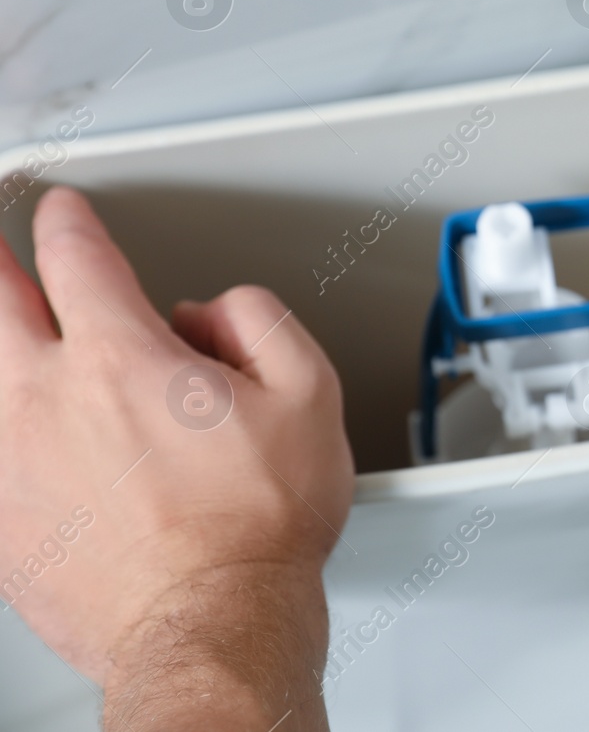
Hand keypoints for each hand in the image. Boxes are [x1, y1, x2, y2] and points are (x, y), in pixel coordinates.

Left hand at [0, 187, 353, 729]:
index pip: (75, 258)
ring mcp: (11, 464)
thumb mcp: (309, 394)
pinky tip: (17, 427)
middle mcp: (47, 402)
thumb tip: (215, 313)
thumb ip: (261, 323)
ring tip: (10, 337)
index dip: (67, 221)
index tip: (64, 212)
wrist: (211, 625)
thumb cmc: (258, 527)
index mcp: (123, 361)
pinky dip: (1, 426)